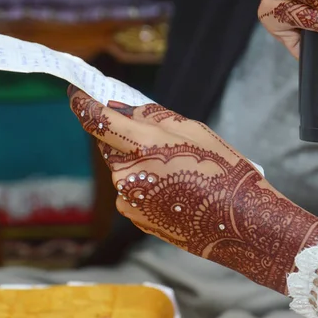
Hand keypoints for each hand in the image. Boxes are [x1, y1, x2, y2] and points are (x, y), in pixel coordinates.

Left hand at [69, 87, 317, 293]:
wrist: (240, 223)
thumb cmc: (223, 171)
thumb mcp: (193, 130)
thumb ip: (150, 117)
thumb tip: (118, 108)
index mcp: (143, 145)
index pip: (98, 120)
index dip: (82, 104)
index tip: (76, 94)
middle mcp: (128, 174)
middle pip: (110, 146)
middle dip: (124, 139)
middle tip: (159, 144)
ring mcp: (128, 199)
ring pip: (121, 169)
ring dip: (137, 163)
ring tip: (175, 172)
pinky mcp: (133, 217)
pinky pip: (130, 190)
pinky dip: (143, 185)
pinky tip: (172, 191)